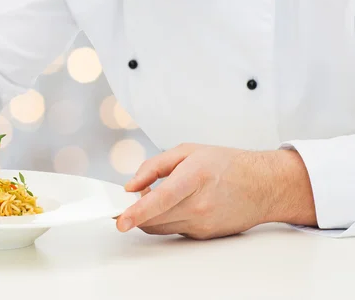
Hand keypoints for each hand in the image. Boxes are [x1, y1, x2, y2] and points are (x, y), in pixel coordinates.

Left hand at [116, 143, 316, 239]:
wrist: (264, 186)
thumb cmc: (227, 164)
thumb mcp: (187, 151)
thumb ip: (153, 166)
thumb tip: (131, 185)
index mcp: (194, 178)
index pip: (161, 199)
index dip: (137, 212)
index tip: (121, 221)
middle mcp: (199, 205)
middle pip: (154, 219)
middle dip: (135, 212)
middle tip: (132, 196)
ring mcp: (202, 224)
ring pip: (160, 227)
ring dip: (149, 216)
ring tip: (156, 196)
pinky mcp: (203, 235)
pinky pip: (173, 230)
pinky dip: (165, 219)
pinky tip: (176, 204)